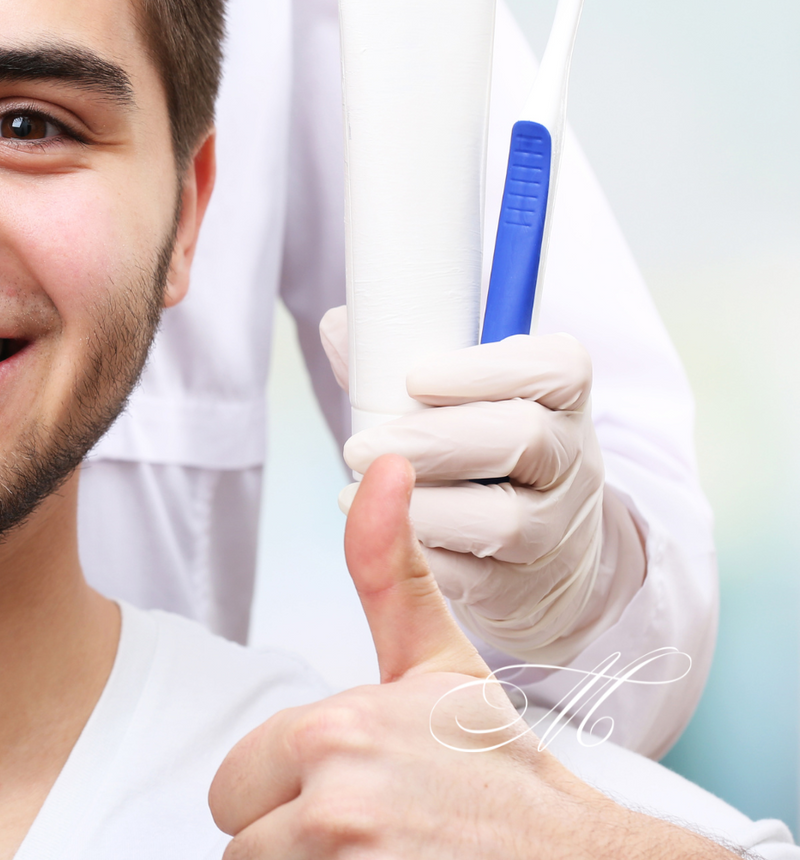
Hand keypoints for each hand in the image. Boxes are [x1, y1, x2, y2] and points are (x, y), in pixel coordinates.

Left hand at [207, 455, 729, 858]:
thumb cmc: (500, 773)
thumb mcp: (439, 667)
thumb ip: (388, 572)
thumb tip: (385, 467)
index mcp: (333, 734)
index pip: (233, 784)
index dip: (283, 792)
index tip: (354, 791)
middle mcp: (333, 803)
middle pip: (239, 839)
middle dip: (288, 836)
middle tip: (369, 831)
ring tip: (380, 853)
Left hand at [319, 306, 641, 660]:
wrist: (539, 546)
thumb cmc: (481, 448)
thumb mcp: (460, 398)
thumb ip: (399, 362)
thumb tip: (342, 328)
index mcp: (563, 396)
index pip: (556, 369)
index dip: (486, 371)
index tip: (415, 377)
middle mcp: (572, 459)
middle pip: (524, 439)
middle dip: (431, 441)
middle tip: (358, 448)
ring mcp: (556, 527)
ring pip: (503, 519)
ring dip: (421, 507)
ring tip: (355, 494)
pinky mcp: (524, 586)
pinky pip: (477, 580)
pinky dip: (423, 559)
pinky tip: (384, 540)